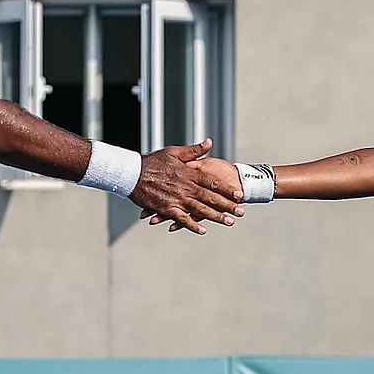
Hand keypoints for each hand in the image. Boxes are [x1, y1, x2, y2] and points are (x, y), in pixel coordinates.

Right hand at [129, 138, 243, 234]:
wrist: (132, 173)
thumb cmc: (152, 161)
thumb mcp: (174, 152)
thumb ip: (193, 150)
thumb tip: (209, 143)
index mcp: (188, 173)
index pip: (212, 181)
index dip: (226, 189)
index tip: (239, 194)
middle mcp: (185, 187)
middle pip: (210, 197)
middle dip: (227, 205)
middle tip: (241, 211)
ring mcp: (176, 198)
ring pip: (200, 209)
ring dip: (215, 216)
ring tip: (229, 222)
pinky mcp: (166, 208)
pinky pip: (181, 218)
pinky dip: (192, 225)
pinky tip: (202, 230)